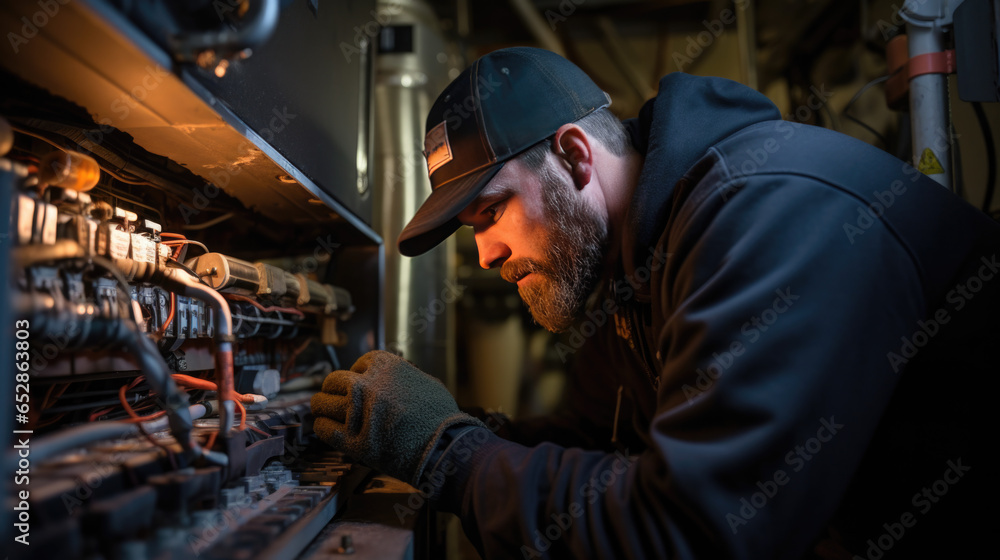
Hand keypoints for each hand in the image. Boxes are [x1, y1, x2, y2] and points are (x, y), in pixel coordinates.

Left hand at [310, 350, 482, 484]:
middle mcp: (366, 385)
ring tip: (322, 411)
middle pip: (334, 380)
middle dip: (332, 388)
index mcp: (385, 366)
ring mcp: (357, 413)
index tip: (357, 383)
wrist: (445, 447)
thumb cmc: (440, 416)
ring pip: (322, 403)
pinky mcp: (352, 441)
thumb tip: (387, 378)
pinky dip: (322, 427)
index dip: (356, 374)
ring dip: (321, 406)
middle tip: (332, 397)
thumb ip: (401, 376)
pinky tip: (326, 427)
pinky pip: (324, 429)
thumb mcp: (424, 381)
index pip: (358, 363)